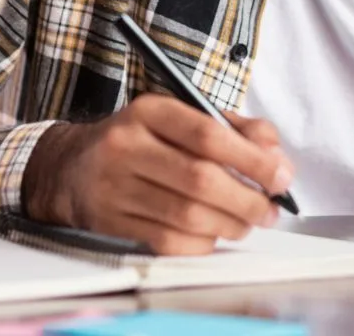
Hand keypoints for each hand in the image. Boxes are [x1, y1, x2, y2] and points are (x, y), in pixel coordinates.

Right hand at [22, 94, 294, 254]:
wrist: (72, 166)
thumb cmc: (143, 139)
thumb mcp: (184, 117)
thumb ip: (236, 129)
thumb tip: (276, 156)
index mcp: (150, 111)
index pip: (209, 135)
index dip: (252, 159)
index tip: (281, 176)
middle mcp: (127, 146)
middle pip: (201, 180)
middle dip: (247, 200)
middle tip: (270, 209)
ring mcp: (114, 186)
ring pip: (187, 216)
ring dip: (229, 224)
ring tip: (247, 222)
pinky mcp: (110, 222)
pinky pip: (167, 241)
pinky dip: (201, 243)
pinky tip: (213, 234)